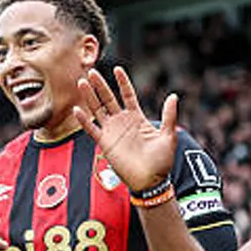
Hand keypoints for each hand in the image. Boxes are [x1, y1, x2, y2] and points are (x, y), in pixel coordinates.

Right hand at [72, 67, 177, 192]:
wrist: (150, 181)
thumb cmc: (162, 161)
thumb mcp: (168, 136)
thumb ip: (169, 116)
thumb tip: (174, 96)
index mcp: (137, 118)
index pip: (128, 95)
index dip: (122, 82)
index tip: (117, 69)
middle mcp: (123, 122)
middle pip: (108, 99)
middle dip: (100, 85)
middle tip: (92, 71)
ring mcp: (112, 132)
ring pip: (98, 110)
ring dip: (89, 97)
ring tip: (82, 82)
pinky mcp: (105, 144)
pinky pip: (92, 129)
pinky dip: (84, 120)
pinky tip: (77, 110)